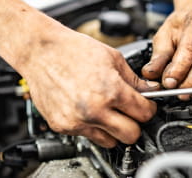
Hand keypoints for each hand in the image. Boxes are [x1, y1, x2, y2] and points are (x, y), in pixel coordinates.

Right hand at [15, 27, 157, 147]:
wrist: (40, 51)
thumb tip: (151, 90)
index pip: (144, 114)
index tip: (146, 105)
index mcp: (110, 91)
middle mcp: (93, 110)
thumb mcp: (113, 58)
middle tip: (130, 112)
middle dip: (135, 123)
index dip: (149, 108)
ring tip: (108, 111)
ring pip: (110, 141)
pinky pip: (87, 136)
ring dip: (114, 129)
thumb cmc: (73, 49)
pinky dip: (92, 126)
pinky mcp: (62, 126)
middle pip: (131, 135)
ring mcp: (76, 121)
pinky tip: (89, 109)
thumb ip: (134, 79)